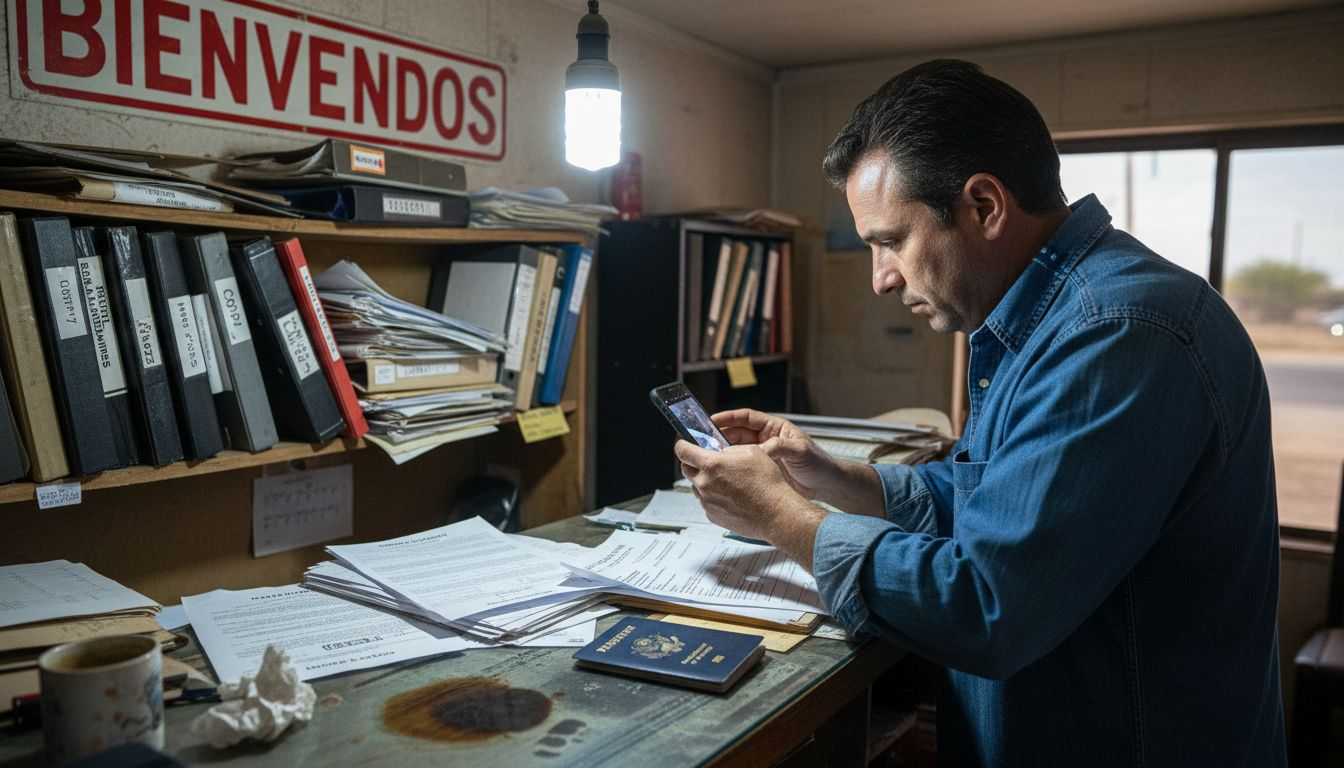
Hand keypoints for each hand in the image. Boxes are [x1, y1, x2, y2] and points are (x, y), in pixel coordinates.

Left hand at [674, 440, 824, 566]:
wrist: (776, 513)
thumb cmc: (767, 483)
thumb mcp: (750, 451)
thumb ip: (728, 449)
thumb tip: (719, 450)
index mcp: (711, 465)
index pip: (683, 451)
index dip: (683, 445)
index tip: (685, 444)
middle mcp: (705, 484)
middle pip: (686, 469)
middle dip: (693, 463)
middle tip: (708, 462)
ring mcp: (707, 502)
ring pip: (696, 487)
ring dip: (705, 481)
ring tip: (726, 481)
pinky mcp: (712, 516)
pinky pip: (707, 502)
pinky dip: (714, 497)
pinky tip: (731, 496)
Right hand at [712, 409, 840, 500]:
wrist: (827, 486)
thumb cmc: (818, 464)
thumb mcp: (800, 451)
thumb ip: (780, 447)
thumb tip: (761, 449)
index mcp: (775, 428)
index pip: (747, 418)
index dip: (729, 418)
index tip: (712, 420)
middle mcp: (767, 440)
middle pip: (738, 433)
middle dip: (720, 436)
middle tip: (703, 441)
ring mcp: (763, 456)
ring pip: (738, 451)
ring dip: (724, 453)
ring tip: (708, 457)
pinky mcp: (762, 472)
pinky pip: (743, 467)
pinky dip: (732, 468)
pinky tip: (722, 472)